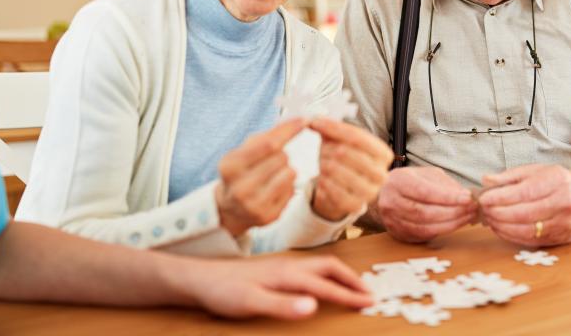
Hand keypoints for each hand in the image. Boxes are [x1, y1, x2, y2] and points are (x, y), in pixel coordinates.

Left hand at [180, 255, 372, 319]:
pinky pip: (311, 268)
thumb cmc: (224, 292)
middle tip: (370, 293)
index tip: (369, 303)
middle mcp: (289, 265)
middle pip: (330, 267)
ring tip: (354, 287)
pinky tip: (323, 283)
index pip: (327, 285)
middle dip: (352, 280)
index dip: (349, 295)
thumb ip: (283, 305)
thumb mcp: (251, 303)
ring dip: (341, 275)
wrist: (200, 278)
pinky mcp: (276, 268)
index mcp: (288, 274)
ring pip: (321, 265)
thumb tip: (314, 305)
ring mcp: (283, 265)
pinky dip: (327, 274)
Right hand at [215, 118, 303, 236]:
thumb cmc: (241, 170)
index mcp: (230, 166)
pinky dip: (288, 185)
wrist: (230, 207)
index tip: (303, 121)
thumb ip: (269, 135)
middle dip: (282, 154)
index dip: (289, 131)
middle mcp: (240, 188)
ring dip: (287, 169)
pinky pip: (292, 191)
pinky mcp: (268, 217)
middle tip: (272, 160)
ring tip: (273, 174)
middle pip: (281, 158)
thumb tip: (298, 121)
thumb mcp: (245, 150)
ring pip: (290, 174)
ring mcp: (253, 205)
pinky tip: (274, 188)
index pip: (269, 144)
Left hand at [309, 118, 393, 220]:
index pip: (356, 136)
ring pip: (337, 171)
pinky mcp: (355, 206)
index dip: (334, 128)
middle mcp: (381, 174)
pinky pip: (332, 190)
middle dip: (328, 148)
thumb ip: (331, 129)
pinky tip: (323, 178)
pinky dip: (324, 182)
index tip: (316, 123)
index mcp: (383, 154)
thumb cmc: (344, 161)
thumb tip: (314, 120)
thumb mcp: (341, 141)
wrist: (343, 189)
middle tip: (323, 150)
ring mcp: (370, 192)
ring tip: (324, 163)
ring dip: (324, 164)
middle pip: (346, 152)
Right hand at [376, 166, 476, 242]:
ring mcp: (393, 220)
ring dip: (451, 224)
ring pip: (425, 227)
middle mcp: (391, 202)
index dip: (448, 197)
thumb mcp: (426, 174)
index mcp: (398, 181)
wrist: (385, 195)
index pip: (425, 192)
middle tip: (472, 209)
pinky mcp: (398, 233)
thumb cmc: (410, 182)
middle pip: (425, 212)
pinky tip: (455, 224)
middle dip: (453, 212)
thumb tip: (465, 196)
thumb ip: (444, 184)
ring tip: (468, 217)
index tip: (468, 198)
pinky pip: (424, 235)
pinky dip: (443, 230)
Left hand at [478, 164, 570, 245]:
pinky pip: (532, 240)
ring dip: (503, 227)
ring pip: (527, 230)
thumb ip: (511, 176)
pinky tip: (502, 229)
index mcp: (556, 181)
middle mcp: (563, 203)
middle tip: (484, 211)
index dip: (500, 197)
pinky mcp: (561, 238)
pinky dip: (512, 236)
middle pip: (524, 213)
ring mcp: (564, 223)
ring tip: (489, 220)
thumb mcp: (539, 171)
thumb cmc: (563, 183)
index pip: (524, 192)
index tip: (484, 199)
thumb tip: (487, 181)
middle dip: (498, 213)